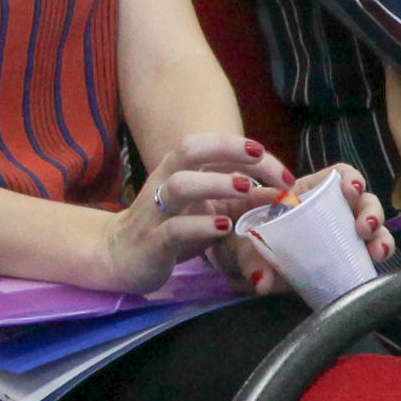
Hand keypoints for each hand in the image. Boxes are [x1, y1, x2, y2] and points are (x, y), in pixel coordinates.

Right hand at [99, 132, 272, 291]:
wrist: (120, 256)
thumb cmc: (170, 226)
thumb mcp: (207, 208)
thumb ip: (239, 198)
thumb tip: (280, 192)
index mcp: (177, 168)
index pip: (209, 145)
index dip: (244, 148)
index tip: (280, 170)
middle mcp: (164, 182)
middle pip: (189, 149)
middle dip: (227, 148)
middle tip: (260, 156)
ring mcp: (156, 212)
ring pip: (180, 185)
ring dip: (215, 183)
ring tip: (246, 188)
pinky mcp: (152, 243)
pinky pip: (174, 229)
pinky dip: (200, 225)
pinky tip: (223, 226)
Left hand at [224, 163, 378, 296]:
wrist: (240, 269)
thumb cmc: (241, 242)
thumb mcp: (241, 244)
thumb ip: (250, 259)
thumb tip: (262, 282)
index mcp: (306, 194)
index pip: (338, 176)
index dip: (350, 178)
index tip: (351, 189)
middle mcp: (328, 211)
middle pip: (361, 201)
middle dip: (370, 211)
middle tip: (363, 227)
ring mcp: (338, 235)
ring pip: (371, 228)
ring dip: (380, 235)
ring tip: (377, 250)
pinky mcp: (342, 259)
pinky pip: (366, 254)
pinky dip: (376, 255)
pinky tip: (376, 261)